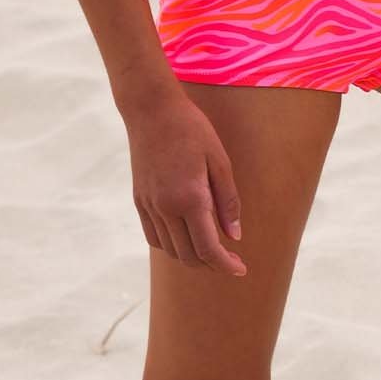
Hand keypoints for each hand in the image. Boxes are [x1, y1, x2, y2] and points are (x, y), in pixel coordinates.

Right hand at [125, 95, 246, 275]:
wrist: (151, 109)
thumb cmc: (192, 129)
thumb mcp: (219, 160)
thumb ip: (228, 201)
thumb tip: (235, 236)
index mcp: (190, 198)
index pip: (208, 248)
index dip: (225, 265)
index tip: (240, 270)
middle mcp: (166, 207)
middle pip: (189, 255)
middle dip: (211, 264)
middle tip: (230, 259)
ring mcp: (149, 205)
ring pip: (170, 250)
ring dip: (191, 256)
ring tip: (210, 248)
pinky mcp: (139, 200)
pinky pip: (153, 237)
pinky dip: (171, 245)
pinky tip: (185, 236)